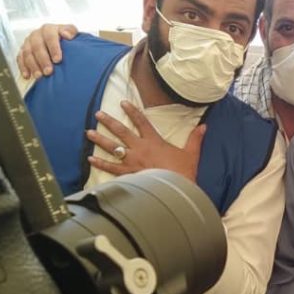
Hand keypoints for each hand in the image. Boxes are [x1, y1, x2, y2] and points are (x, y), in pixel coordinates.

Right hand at [17, 23, 77, 78]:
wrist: (59, 42)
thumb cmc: (66, 39)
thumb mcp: (71, 32)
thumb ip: (71, 31)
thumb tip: (67, 35)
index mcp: (48, 29)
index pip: (50, 37)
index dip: (54, 48)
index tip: (58, 60)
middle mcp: (37, 35)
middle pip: (37, 46)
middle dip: (43, 60)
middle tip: (49, 71)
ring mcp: (28, 43)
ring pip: (27, 53)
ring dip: (33, 66)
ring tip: (39, 76)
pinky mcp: (22, 51)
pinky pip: (20, 59)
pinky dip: (23, 68)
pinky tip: (27, 76)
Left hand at [88, 101, 205, 180]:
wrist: (175, 191)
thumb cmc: (184, 172)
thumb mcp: (191, 154)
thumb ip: (195, 138)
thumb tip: (204, 126)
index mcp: (154, 141)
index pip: (142, 121)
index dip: (132, 111)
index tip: (123, 102)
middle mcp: (140, 148)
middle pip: (122, 131)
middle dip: (109, 122)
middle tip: (98, 114)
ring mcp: (132, 161)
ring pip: (113, 148)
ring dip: (100, 139)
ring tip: (89, 133)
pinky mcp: (129, 174)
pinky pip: (111, 168)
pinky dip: (100, 163)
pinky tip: (91, 159)